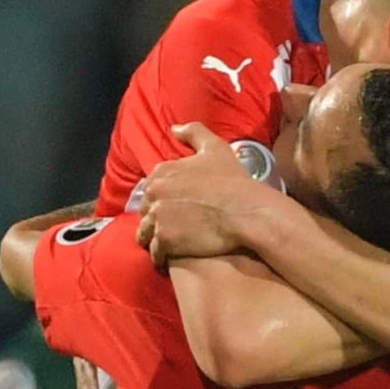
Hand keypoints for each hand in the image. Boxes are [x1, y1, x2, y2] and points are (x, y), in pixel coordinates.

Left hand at [134, 123, 267, 264]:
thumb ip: (193, 133)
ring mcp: (157, 218)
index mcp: (161, 172)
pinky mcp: (165, 241)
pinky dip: (161, 257)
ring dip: (154, 240)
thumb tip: (174, 129)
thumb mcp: (215, 147)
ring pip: (145, 234)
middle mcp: (154, 194)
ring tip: (168, 246)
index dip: (163, 199)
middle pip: (145, 212)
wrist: (244, 210)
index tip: (175, 207)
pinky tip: (171, 259)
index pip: (151, 189)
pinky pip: (155, 253)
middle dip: (156, 220)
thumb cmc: (233, 180)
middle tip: (173, 228)